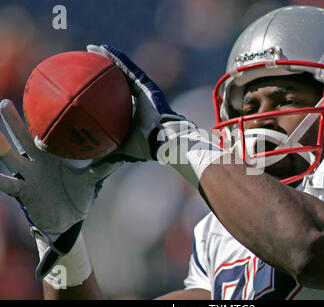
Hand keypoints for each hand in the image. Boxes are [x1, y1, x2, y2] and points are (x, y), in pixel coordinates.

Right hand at [0, 99, 121, 279]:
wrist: (69, 220)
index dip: (41, 119)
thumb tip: (124, 155)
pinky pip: (7, 184)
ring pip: (11, 158)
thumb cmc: (79, 196)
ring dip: (1, 147)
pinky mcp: (23, 192)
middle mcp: (37, 162)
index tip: (39, 100)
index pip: (44, 134)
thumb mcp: (92, 181)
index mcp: (52, 156)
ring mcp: (28, 176)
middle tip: (4, 104)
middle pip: (22, 139)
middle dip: (13, 122)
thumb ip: (103, 167)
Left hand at [87, 44, 229, 186]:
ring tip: (92, 49)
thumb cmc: (147, 148)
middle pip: (120, 79)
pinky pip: (128, 67)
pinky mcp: (147, 84)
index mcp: (137, 111)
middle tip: (88, 63)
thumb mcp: (122, 151)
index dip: (106, 90)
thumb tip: (90, 169)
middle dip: (105, 70)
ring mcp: (145, 89)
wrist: (165, 142)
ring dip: (108, 57)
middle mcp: (141, 97)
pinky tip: (102, 49)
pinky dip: (115, 57)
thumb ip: (107, 155)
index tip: (92, 86)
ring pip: (124, 68)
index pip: (119, 97)